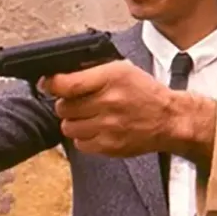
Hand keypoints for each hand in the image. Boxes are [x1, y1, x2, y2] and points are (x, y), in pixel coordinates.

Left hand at [42, 60, 215, 159]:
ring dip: (73, 121)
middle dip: (66, 103)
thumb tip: (61, 75)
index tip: (47, 84)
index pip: (67, 84)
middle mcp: (109, 102)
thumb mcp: (122, 69)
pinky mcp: (110, 146)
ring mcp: (109, 126)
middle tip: (77, 102)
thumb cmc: (145, 93)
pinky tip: (95, 129)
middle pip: (64, 107)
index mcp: (111, 77)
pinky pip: (79, 143)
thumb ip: (92, 71)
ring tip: (87, 116)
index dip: (51, 84)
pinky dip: (83, 137)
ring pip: (68, 126)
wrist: (169, 119)